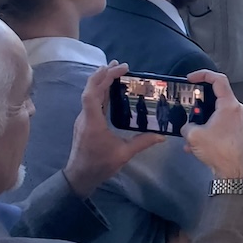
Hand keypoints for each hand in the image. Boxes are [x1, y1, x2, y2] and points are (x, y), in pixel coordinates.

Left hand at [63, 63, 165, 196]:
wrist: (79, 176)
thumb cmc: (99, 165)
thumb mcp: (123, 154)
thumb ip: (142, 142)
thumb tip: (162, 136)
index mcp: (93, 122)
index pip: (93, 94)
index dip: (103, 79)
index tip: (119, 69)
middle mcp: (85, 117)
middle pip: (90, 90)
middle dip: (104, 75)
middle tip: (120, 65)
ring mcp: (84, 119)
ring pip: (89, 94)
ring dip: (101, 81)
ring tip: (115, 72)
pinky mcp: (85, 123)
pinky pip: (92, 102)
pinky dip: (101, 91)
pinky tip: (110, 90)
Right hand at [181, 70, 242, 179]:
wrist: (233, 172)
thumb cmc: (219, 151)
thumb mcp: (194, 135)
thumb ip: (187, 125)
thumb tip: (187, 127)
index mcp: (230, 105)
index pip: (219, 79)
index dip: (204, 74)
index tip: (191, 77)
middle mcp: (237, 110)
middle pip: (217, 97)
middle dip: (199, 102)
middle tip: (188, 104)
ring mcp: (238, 121)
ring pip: (216, 113)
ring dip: (201, 121)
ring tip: (190, 133)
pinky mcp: (236, 131)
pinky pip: (219, 125)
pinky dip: (207, 130)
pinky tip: (195, 145)